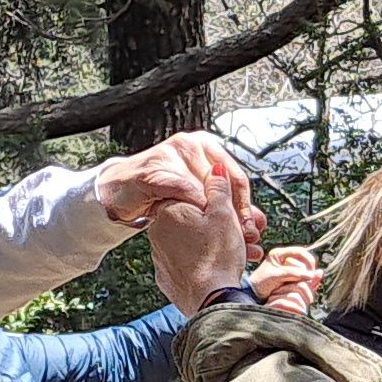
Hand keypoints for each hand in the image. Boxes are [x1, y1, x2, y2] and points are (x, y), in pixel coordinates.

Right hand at [96, 131, 248, 231]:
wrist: (123, 192)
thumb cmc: (162, 192)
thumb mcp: (199, 197)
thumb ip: (226, 205)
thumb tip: (258, 223)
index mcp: (208, 147)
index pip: (237, 178)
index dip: (247, 207)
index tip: (252, 230)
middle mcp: (192, 144)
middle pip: (223, 183)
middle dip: (234, 214)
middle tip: (242, 237)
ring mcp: (172, 152)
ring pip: (203, 188)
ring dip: (215, 215)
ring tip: (222, 236)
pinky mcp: (155, 168)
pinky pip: (180, 189)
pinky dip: (191, 207)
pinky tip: (196, 223)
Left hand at [144, 166, 255, 309]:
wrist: (211, 301)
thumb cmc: (219, 256)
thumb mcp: (225, 214)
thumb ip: (219, 188)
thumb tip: (216, 168)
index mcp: (169, 210)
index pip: (192, 197)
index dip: (217, 205)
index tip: (234, 214)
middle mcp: (158, 232)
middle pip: (193, 221)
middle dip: (219, 227)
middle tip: (244, 235)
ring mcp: (160, 257)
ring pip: (191, 244)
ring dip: (214, 247)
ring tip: (239, 255)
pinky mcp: (166, 278)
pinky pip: (186, 264)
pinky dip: (202, 265)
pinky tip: (220, 270)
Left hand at [251, 243, 323, 318]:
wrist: (254, 294)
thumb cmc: (261, 283)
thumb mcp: (277, 276)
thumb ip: (293, 273)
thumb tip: (311, 275)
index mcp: (278, 254)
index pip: (300, 252)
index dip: (308, 260)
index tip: (311, 271)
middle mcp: (284, 259)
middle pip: (304, 262)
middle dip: (307, 272)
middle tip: (308, 281)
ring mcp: (287, 269)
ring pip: (304, 271)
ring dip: (306, 278)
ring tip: (304, 286)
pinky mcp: (289, 277)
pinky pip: (302, 278)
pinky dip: (305, 282)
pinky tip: (307, 287)